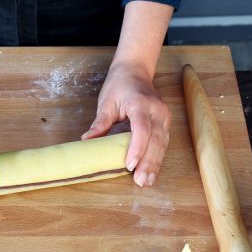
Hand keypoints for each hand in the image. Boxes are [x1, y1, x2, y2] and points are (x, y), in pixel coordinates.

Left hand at [81, 62, 170, 186]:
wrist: (135, 70)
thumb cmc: (118, 85)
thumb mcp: (106, 102)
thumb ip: (99, 123)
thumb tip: (86, 141)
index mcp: (140, 103)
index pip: (142, 128)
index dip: (137, 148)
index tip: (129, 165)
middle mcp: (156, 111)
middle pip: (156, 140)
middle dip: (148, 162)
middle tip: (140, 181)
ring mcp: (164, 116)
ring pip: (163, 143)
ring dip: (155, 164)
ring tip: (147, 181)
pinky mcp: (165, 122)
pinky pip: (163, 142)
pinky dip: (158, 158)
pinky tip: (152, 171)